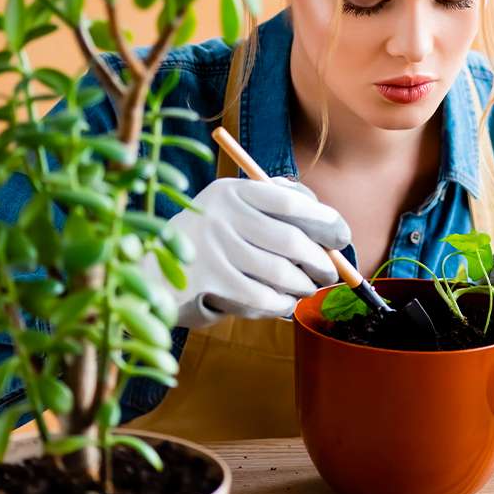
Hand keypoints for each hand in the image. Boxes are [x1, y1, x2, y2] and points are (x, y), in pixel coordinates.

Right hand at [143, 177, 346, 327]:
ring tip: (308, 288)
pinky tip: (285, 302)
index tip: (342, 235)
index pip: (290, 201)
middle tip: (331, 273)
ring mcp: (212, 247)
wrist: (151, 270)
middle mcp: (221, 214)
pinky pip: (261, 296)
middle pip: (291, 240)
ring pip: (280, 272)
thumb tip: (331, 224)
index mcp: (232, 191)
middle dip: (321, 261)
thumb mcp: (234, 210)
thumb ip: (275, 205)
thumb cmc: (210, 239)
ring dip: (303, 285)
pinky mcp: (207, 280)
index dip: (324, 219)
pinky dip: (281, 303)